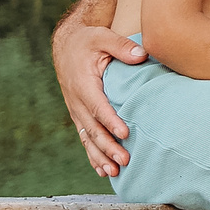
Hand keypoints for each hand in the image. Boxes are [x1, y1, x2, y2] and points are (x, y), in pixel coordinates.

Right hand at [53, 20, 145, 176]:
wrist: (67, 46)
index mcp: (84, 84)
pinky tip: (103, 170)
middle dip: (108, 146)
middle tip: (124, 160)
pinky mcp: (79, 115)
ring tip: (114, 172)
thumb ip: (121, 46)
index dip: (111, 121)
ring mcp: (77, 111)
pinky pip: (85, 138)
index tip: (125, 134)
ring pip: (88, 138)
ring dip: (100, 156)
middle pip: (93, 128)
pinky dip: (93, 154)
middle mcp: (77, 101)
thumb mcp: (103, 37)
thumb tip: (142, 55)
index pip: (98, 106)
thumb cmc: (88, 41)